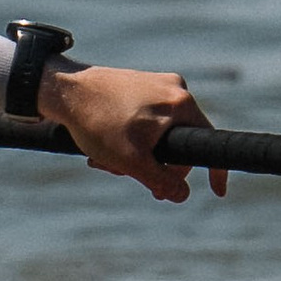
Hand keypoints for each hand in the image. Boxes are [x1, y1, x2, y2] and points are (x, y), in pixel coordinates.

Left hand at [38, 62, 225, 202]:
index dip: (214, 172)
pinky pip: (147, 121)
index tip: (217, 193)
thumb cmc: (98, 122)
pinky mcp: (140, 85)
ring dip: (137, 154)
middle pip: (179, 142)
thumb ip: (162, 181)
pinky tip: (104, 147)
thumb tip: (183, 196)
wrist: (63, 89)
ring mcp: (157, 84)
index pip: (208, 142)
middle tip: (132, 179)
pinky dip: (130, 139)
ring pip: (159, 134)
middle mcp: (175, 88)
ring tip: (105, 160)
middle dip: (156, 166)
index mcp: (181, 103)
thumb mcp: (132, 161)